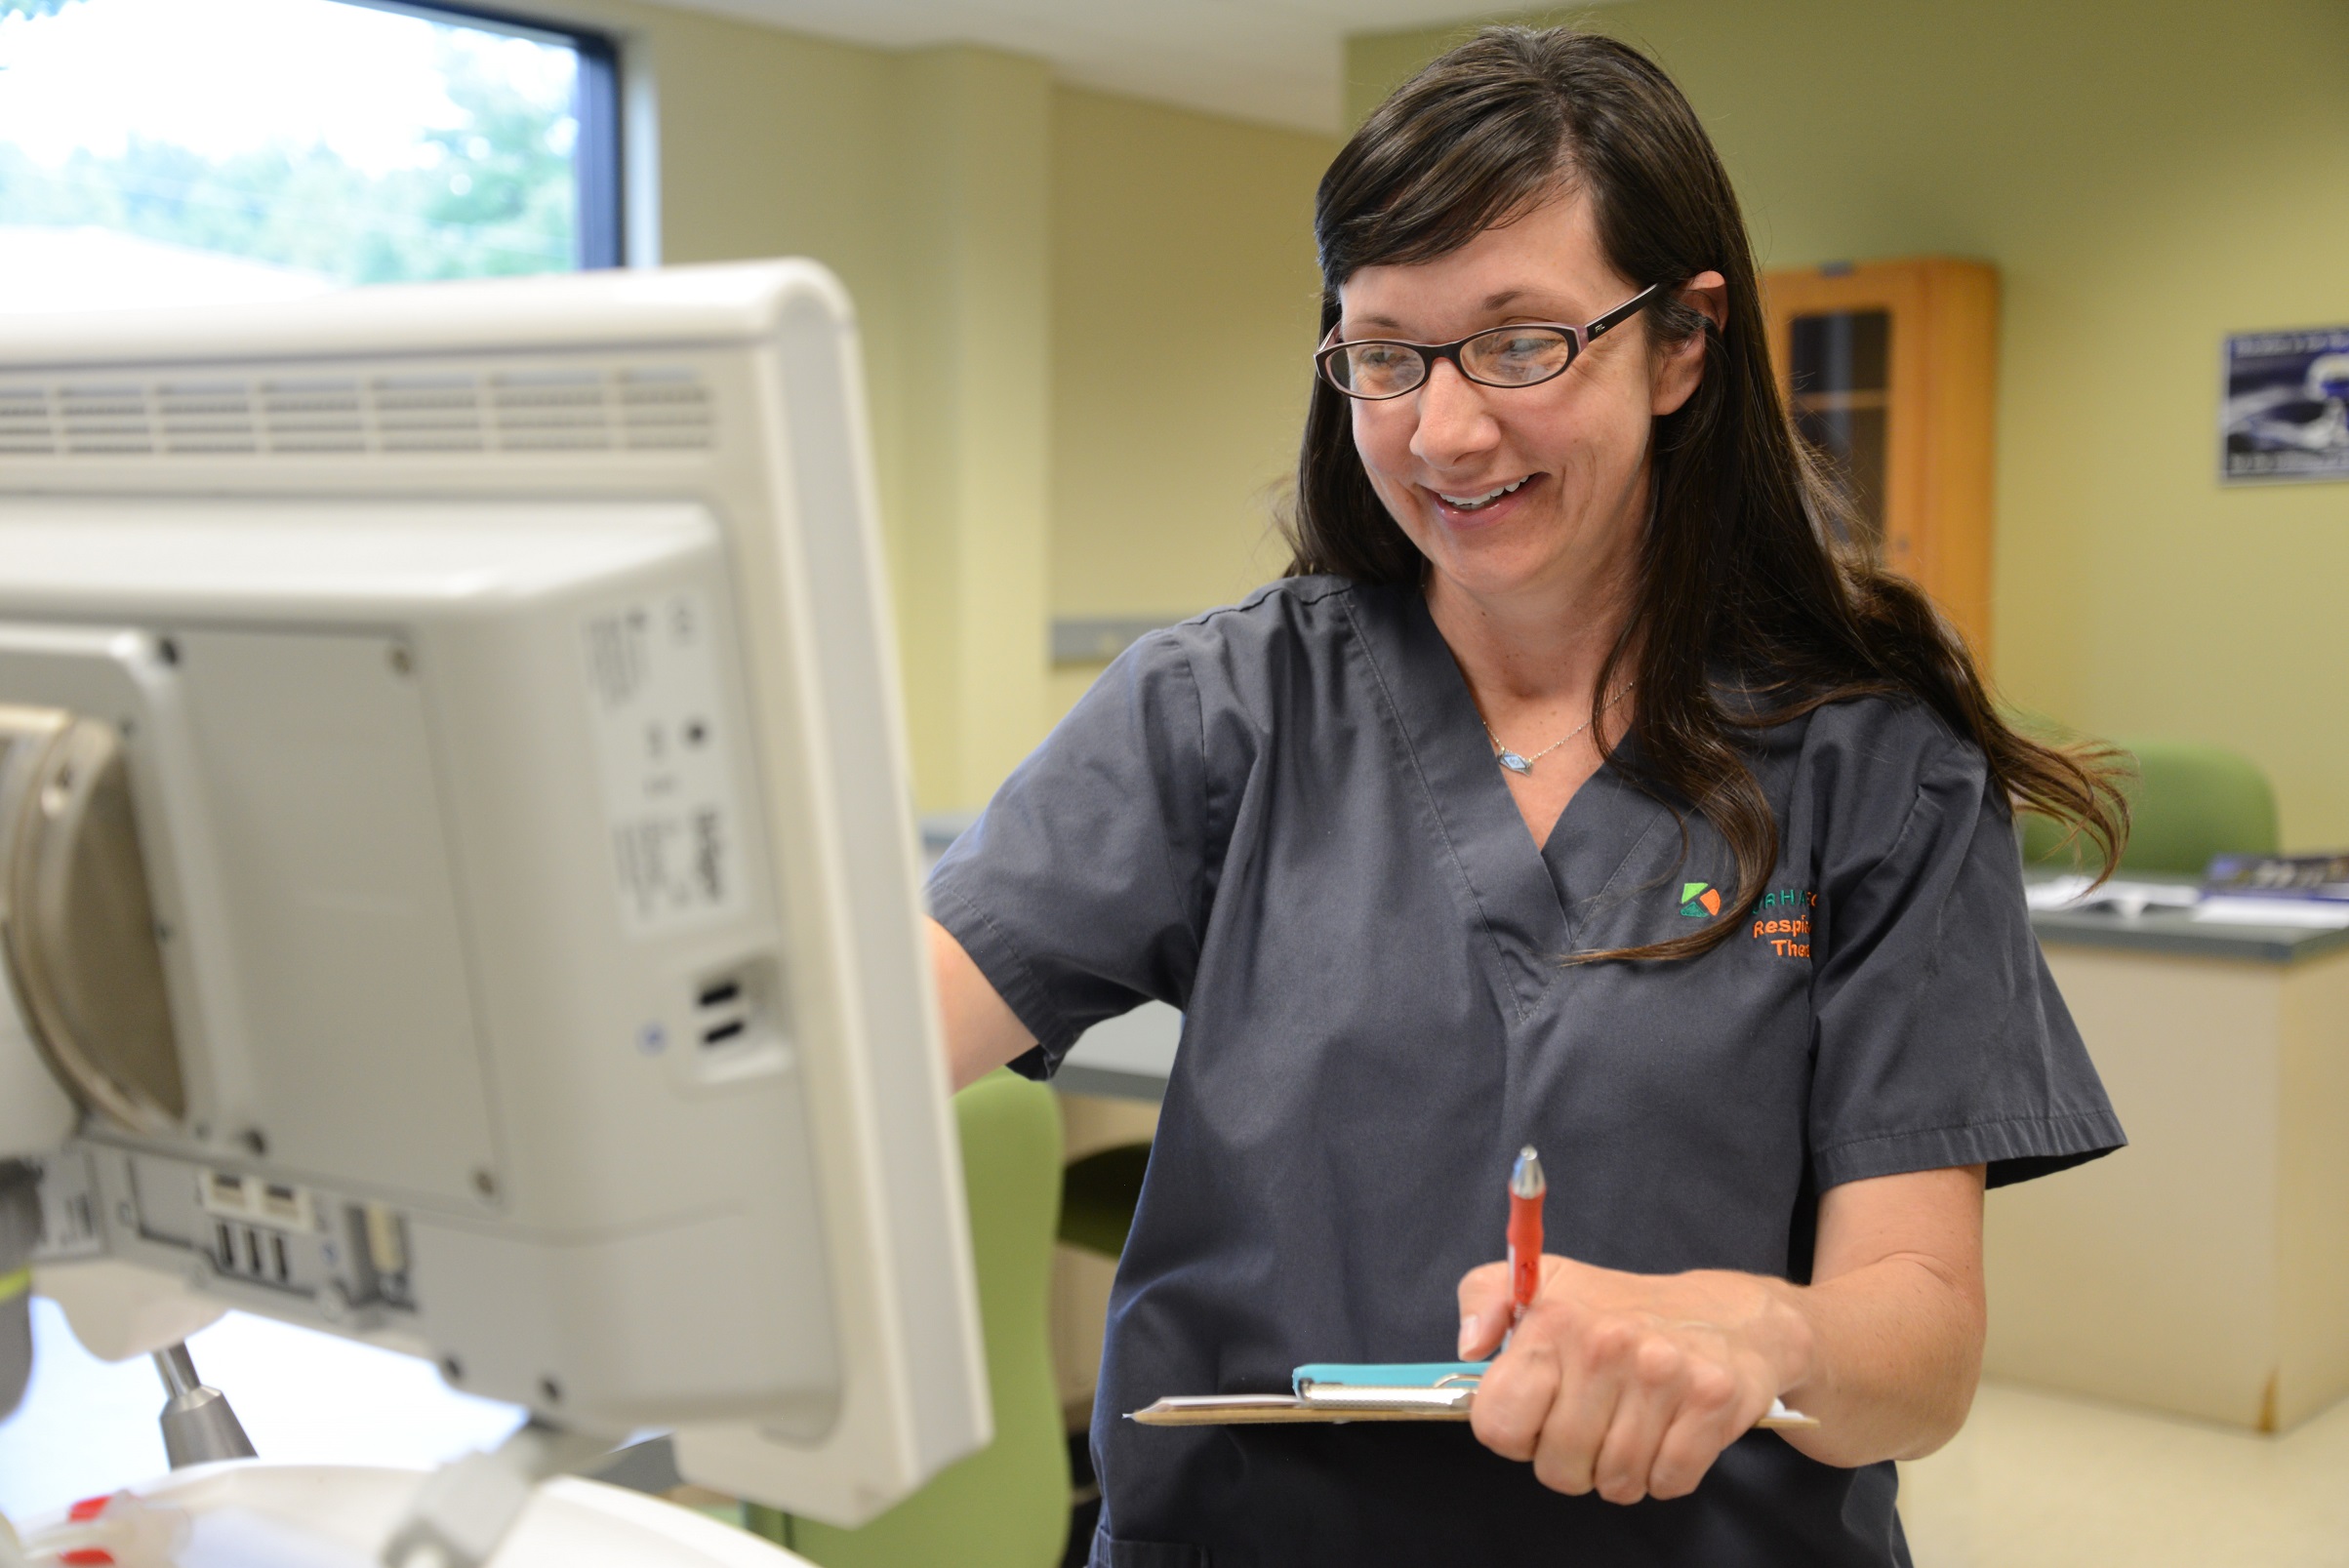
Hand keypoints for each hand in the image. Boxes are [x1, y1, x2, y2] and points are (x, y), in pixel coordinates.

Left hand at [1456, 1254, 1809, 1503]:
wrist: (1728, 1314)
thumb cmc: (1622, 1309)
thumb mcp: (1541, 1283)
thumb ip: (1483, 1299)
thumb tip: (1471, 1344)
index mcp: (1554, 1320)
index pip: (1498, 1422)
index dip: (1514, 1433)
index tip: (1536, 1416)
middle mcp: (1607, 1345)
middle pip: (1557, 1466)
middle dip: (1569, 1462)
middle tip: (1589, 1428)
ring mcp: (1663, 1374)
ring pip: (1615, 1482)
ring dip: (1618, 1472)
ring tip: (1628, 1430)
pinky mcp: (1712, 1401)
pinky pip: (1667, 1482)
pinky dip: (1664, 1476)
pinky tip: (1666, 1436)